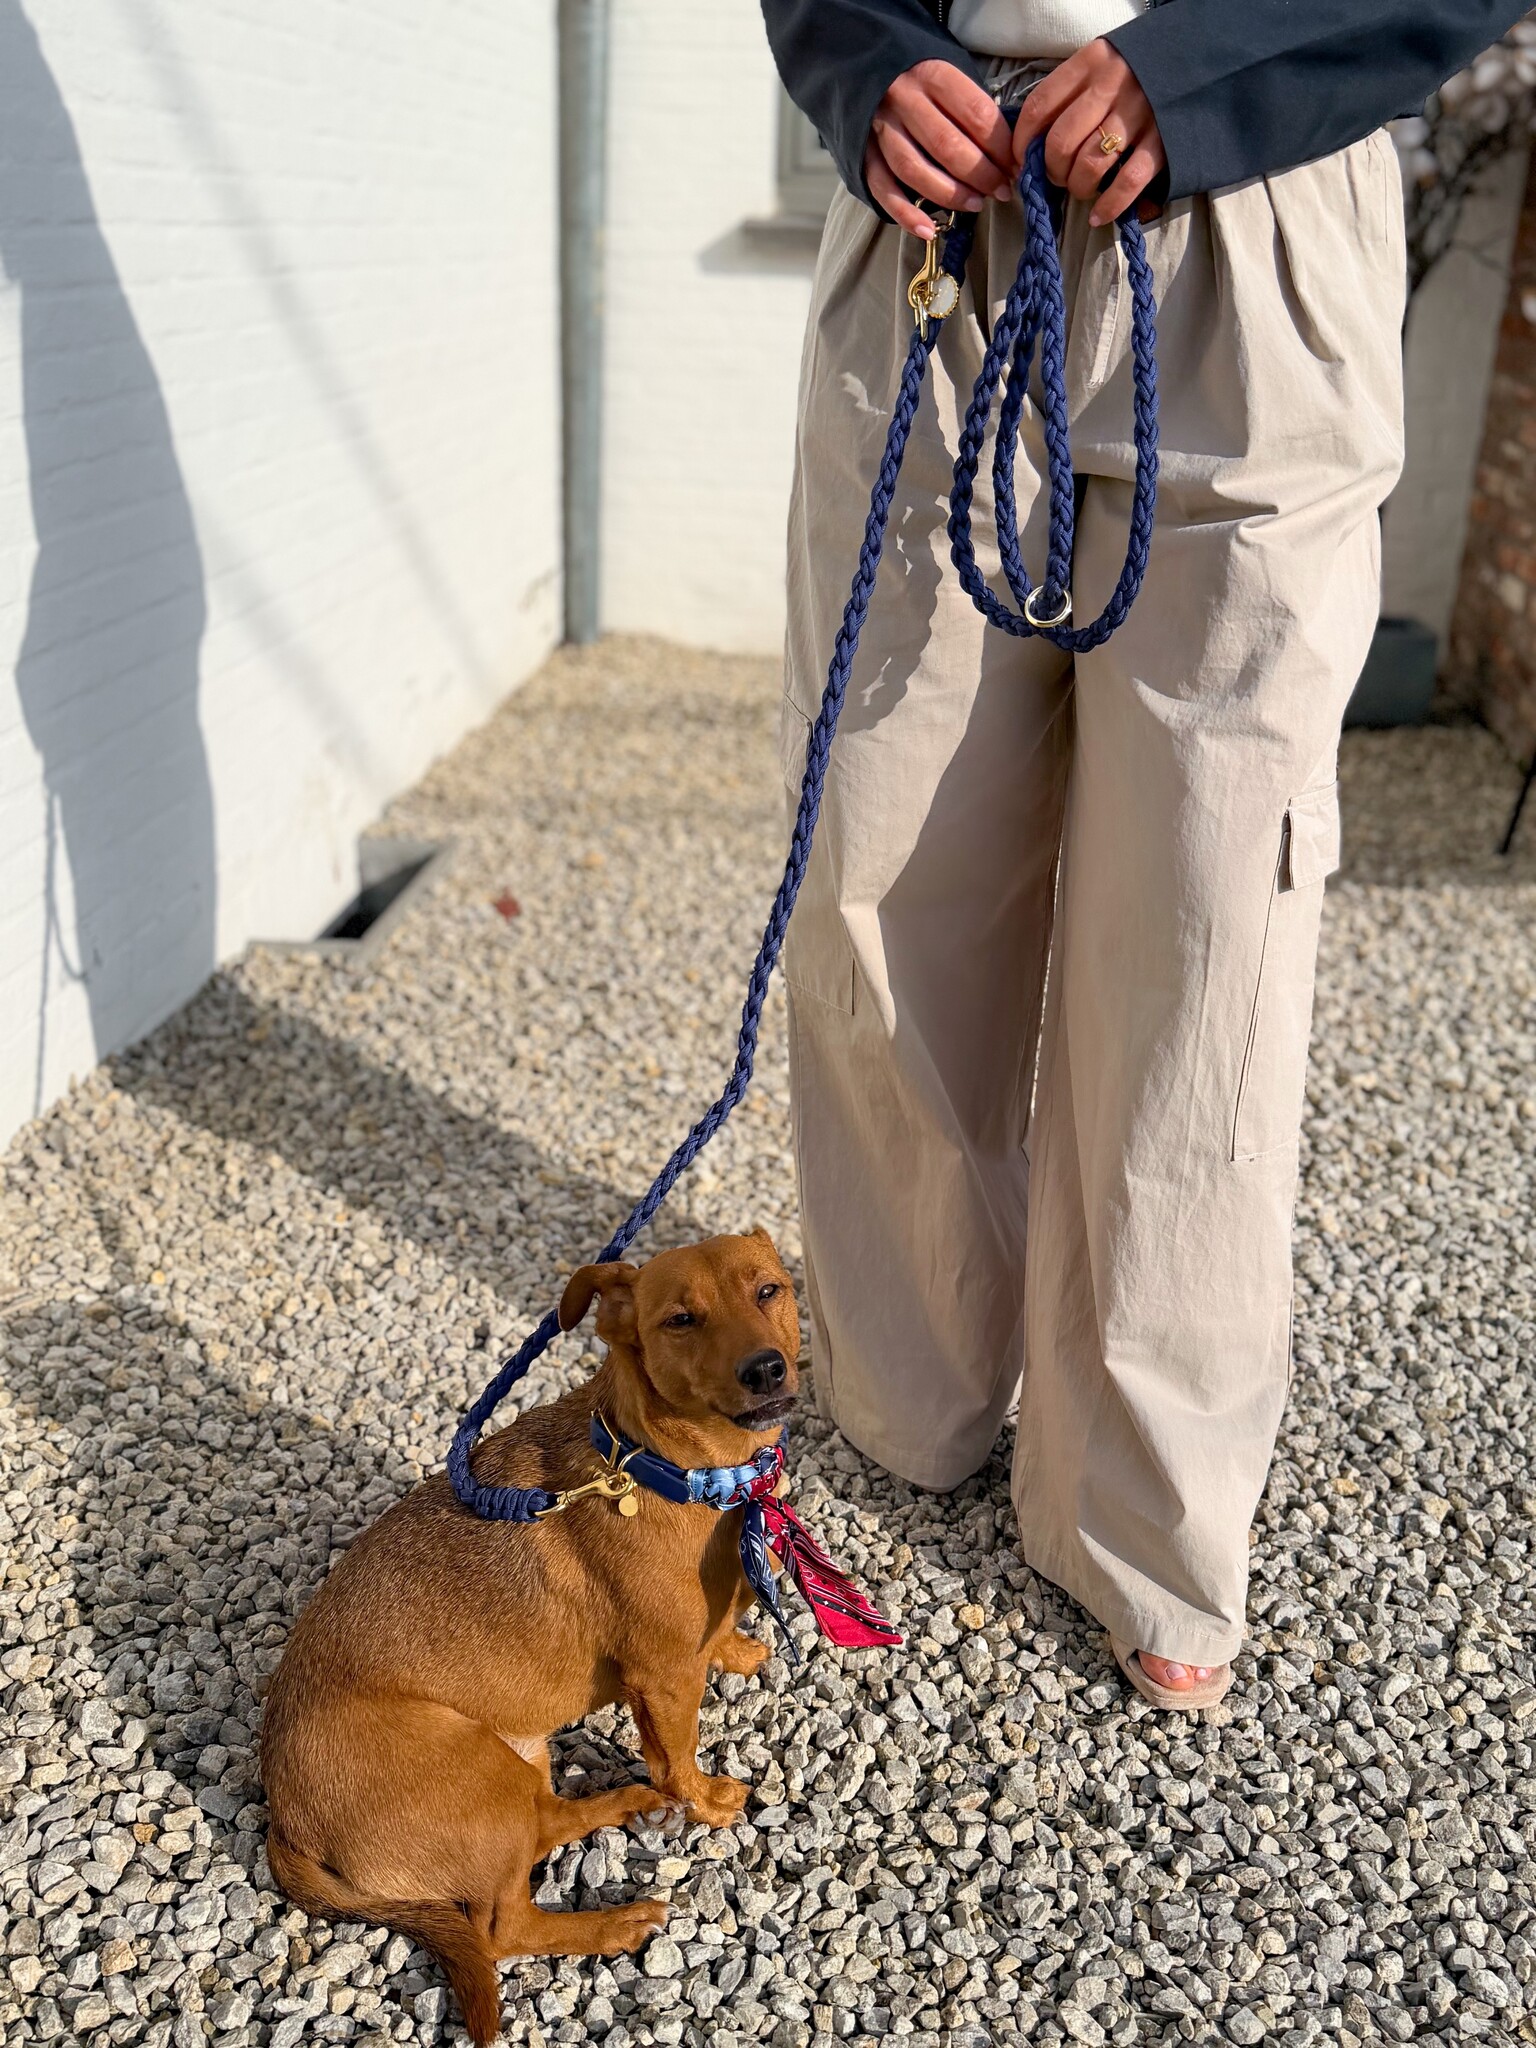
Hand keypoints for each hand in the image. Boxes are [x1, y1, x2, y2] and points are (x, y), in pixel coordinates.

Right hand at [863, 60, 1014, 239]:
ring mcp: (880, 128)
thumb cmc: (920, 79)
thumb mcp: (949, 75)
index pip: (975, 114)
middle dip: (981, 175)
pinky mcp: (863, 153)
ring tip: (975, 205)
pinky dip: (905, 214)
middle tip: (1001, 191)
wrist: (862, 67)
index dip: (1001, 146)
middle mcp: (904, 99)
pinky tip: (928, 230)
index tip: (1016, 167)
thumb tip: (1006, 153)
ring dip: (950, 194)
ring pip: (915, 169)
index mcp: (933, 75)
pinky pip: (883, 189)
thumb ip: (972, 107)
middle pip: (947, 145)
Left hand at [1012, 39, 1164, 226]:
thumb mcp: (1101, 66)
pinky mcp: (1163, 142)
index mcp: (1091, 63)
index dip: (1022, 142)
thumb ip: (1070, 94)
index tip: (1023, 160)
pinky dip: (1109, 206)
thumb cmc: (1137, 73)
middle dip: (1051, 170)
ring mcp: (1139, 113)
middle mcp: (1113, 85)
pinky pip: (1128, 183)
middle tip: (1058, 176)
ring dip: (1078, 187)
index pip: (1039, 107)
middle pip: (1060, 142)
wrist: (1201, 62)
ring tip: (1081, 188)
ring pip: (1090, 164)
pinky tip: (1099, 215)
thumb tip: (1033, 145)